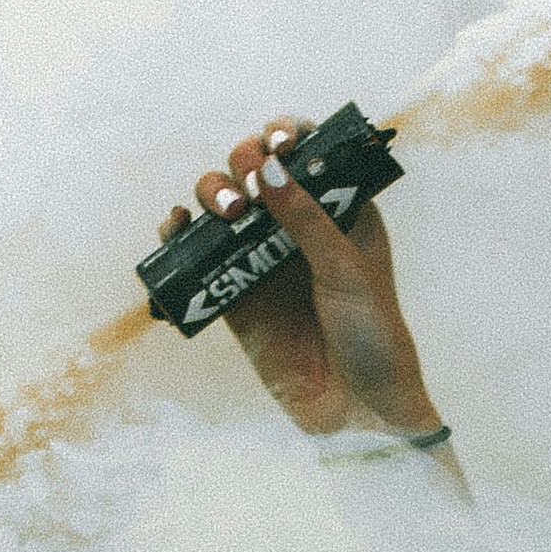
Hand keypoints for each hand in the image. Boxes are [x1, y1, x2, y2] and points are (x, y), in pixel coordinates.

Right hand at [174, 113, 444, 445]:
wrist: (360, 414)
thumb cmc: (373, 338)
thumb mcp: (347, 271)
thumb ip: (306, 219)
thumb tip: (268, 168)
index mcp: (340, 213)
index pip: (308, 155)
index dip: (288, 136)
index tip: (279, 140)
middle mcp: (298, 230)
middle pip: (256, 171)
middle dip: (244, 163)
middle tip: (249, 187)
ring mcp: (262, 261)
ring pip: (223, 206)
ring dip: (213, 193)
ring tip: (227, 211)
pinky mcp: (234, 296)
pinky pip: (198, 255)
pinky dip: (180, 235)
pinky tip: (177, 225)